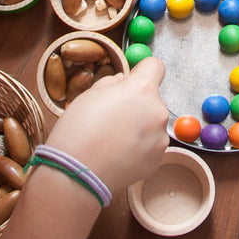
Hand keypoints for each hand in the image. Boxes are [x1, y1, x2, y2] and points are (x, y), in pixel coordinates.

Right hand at [45, 57, 169, 192]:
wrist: (77, 172)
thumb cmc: (78, 130)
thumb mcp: (89, 95)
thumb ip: (112, 83)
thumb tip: (122, 82)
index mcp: (142, 89)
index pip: (155, 66)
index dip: (142, 71)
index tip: (132, 80)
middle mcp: (158, 111)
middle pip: (152, 100)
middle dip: (136, 105)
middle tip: (112, 117)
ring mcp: (160, 138)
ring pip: (152, 125)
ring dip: (138, 128)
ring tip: (112, 140)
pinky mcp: (157, 159)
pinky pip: (150, 146)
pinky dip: (138, 149)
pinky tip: (117, 154)